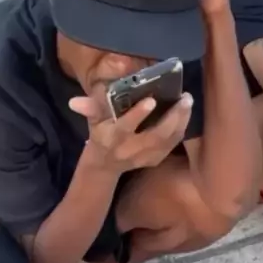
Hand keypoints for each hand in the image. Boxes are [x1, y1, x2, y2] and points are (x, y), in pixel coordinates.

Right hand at [69, 93, 193, 174]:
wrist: (105, 165)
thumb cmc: (100, 134)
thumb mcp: (93, 121)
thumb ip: (89, 108)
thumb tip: (74, 102)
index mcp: (112, 137)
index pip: (125, 127)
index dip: (138, 115)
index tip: (151, 101)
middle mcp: (129, 149)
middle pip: (155, 135)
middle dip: (172, 117)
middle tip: (184, 97)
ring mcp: (144, 157)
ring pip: (167, 140)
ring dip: (181, 121)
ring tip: (188, 102)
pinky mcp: (155, 160)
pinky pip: (172, 144)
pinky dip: (181, 129)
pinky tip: (186, 114)